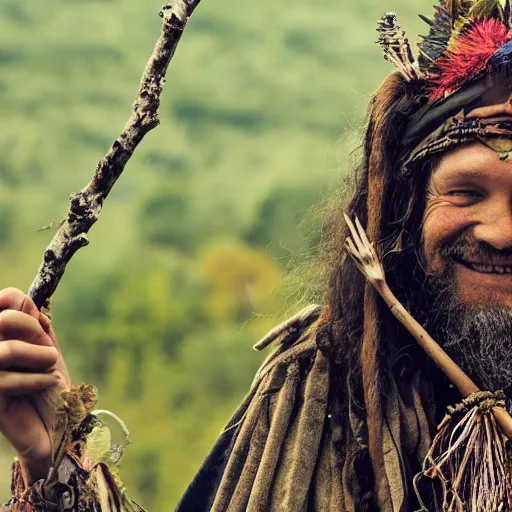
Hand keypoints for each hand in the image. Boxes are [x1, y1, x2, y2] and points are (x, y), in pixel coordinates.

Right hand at [0, 288, 69, 484]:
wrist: (55, 427)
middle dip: (31, 329)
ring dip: (39, 355)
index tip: (36, 318)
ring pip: (6, 351)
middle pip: (2, 321)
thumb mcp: (45, 350)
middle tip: (48, 349)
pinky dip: (36, 379)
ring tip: (51, 364)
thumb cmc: (48, 385)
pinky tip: (48, 383)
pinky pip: (6, 380)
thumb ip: (36, 326)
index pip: (0, 300)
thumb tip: (27, 303)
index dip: (14, 301)